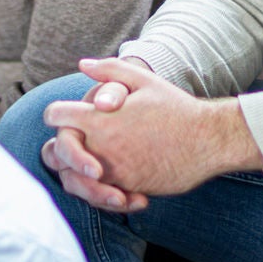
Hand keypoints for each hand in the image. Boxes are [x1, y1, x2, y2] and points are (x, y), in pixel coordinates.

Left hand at [43, 57, 256, 199]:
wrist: (207, 140)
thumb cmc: (176, 108)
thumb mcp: (144, 80)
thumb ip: (110, 70)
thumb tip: (84, 65)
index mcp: (98, 117)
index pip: (55, 115)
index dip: (56, 115)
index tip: (65, 117)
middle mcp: (99, 145)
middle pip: (55, 153)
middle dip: (62, 149)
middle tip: (78, 147)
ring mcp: (112, 169)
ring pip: (73, 180)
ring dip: (78, 176)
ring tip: (96, 170)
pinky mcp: (127, 188)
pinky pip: (101, 196)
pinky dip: (103, 192)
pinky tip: (118, 184)